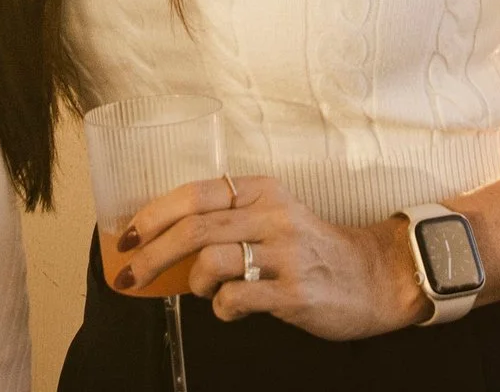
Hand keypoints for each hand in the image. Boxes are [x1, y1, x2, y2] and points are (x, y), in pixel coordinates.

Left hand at [112, 174, 426, 339]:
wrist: (374, 276)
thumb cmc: (312, 248)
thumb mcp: (273, 216)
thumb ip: (229, 218)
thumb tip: (166, 235)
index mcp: (262, 190)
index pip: (195, 193)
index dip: (153, 214)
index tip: (126, 235)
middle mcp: (272, 215)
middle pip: (194, 228)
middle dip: (151, 253)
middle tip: (129, 274)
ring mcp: (285, 254)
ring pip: (211, 260)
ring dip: (192, 281)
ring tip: (201, 289)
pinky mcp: (294, 292)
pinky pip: (236, 298)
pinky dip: (220, 307)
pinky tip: (231, 309)